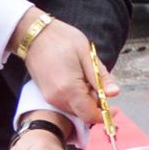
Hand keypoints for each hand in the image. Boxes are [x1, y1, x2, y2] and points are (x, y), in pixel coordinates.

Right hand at [17, 9, 113, 130]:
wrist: (34, 34)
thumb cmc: (61, 39)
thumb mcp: (87, 55)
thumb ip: (101, 77)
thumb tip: (114, 93)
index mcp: (70, 89)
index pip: (90, 115)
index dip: (104, 114)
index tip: (112, 104)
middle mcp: (57, 98)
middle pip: (83, 113)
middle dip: (95, 103)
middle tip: (96, 81)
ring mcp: (50, 98)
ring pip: (75, 109)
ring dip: (85, 98)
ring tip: (84, 76)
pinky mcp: (46, 94)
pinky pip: (66, 103)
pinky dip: (75, 96)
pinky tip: (75, 78)